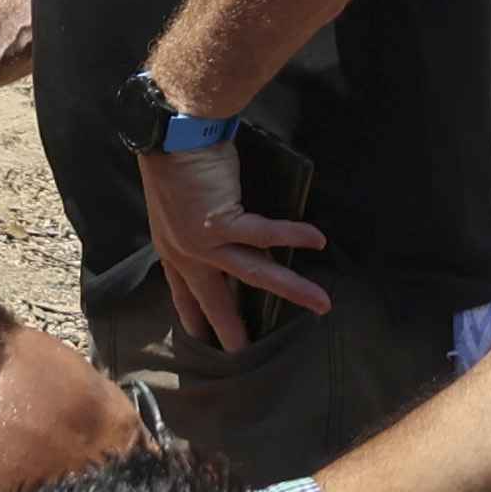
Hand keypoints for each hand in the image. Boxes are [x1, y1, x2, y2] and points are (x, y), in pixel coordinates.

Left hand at [136, 142, 329, 351]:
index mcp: (171, 248)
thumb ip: (197, 224)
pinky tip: (318, 239)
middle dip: (231, 329)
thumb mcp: (178, 205)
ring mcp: (202, 242)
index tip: (201, 338)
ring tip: (320, 303)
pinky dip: (295, 236)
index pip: (182, 292)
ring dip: (290, 289)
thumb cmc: (177, 161)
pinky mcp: (221, 223)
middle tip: (244, 353)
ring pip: (253, 274)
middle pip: (214, 298)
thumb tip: (224, 228)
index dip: (194, 316)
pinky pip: (266, 235)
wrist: (172, 138)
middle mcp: (184, 252)